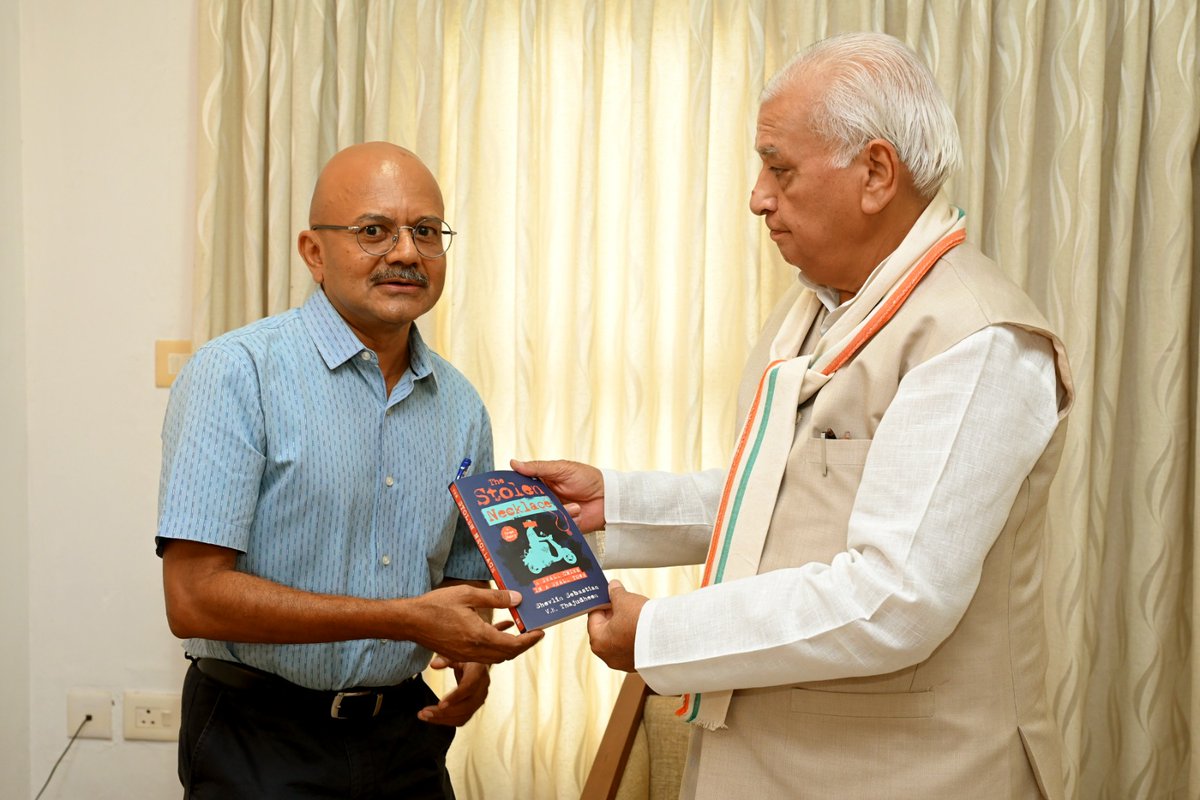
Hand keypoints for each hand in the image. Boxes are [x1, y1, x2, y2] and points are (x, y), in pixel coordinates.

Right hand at [405, 586, 542, 664]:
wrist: (410, 621)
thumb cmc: (436, 605)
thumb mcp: (468, 594)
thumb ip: (495, 598)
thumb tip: (518, 598)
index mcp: (479, 636)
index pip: (512, 644)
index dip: (529, 639)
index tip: (540, 631)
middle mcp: (474, 650)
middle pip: (507, 654)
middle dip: (523, 645)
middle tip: (534, 633)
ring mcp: (465, 655)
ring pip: (495, 657)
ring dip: (510, 648)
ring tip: (519, 633)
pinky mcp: (458, 654)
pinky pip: (483, 655)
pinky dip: (495, 647)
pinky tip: (497, 633)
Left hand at [419, 660, 489, 725]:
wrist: (480, 664)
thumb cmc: (467, 658)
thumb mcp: (458, 654)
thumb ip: (446, 658)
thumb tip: (434, 665)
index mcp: (478, 673)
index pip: (469, 687)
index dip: (455, 697)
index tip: (440, 704)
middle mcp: (482, 689)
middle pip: (466, 706)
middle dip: (445, 713)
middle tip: (425, 713)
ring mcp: (480, 700)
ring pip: (464, 716)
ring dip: (443, 719)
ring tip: (424, 716)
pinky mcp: (474, 707)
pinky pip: (462, 719)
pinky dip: (447, 721)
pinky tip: (432, 718)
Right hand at [510, 458, 605, 531]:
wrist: (608, 497)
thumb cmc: (587, 478)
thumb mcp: (561, 468)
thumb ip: (538, 468)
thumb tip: (514, 463)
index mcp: (542, 484)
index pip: (522, 489)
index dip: (514, 492)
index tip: (506, 494)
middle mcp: (545, 500)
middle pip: (528, 508)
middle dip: (532, 508)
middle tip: (541, 505)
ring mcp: (554, 514)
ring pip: (542, 519)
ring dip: (558, 512)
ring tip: (575, 505)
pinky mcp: (563, 527)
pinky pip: (556, 529)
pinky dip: (567, 520)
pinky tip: (578, 511)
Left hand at [586, 580, 646, 671]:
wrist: (668, 638)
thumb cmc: (641, 622)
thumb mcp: (625, 600)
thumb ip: (615, 593)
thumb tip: (613, 587)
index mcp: (598, 641)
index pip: (594, 616)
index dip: (602, 603)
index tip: (609, 596)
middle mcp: (608, 656)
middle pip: (606, 629)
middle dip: (614, 615)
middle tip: (623, 603)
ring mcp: (623, 662)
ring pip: (619, 639)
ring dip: (625, 626)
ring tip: (635, 614)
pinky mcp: (638, 664)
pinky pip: (632, 647)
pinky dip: (635, 637)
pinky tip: (643, 627)